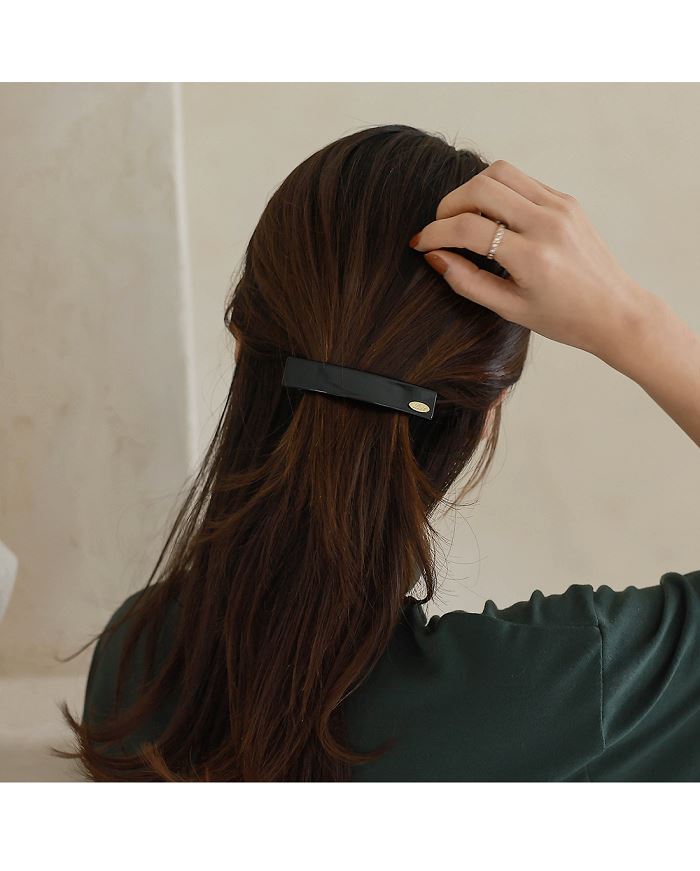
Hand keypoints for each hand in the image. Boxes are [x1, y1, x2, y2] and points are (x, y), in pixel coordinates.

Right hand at [409, 159, 656, 361]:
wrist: (616, 311)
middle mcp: (547, 224)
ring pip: (500, 173)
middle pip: (481, 188)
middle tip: (439, 227)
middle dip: (449, 204)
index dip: (435, 232)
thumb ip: (467, 281)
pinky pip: (522, 181)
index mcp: (532, 257)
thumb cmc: (564, 319)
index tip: (420, 243)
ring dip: (471, 190)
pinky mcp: (567, 201)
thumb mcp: (509, 309)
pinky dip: (497, 191)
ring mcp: (560, 207)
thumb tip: (434, 256)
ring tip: (462, 217)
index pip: (468, 228)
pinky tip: (491, 216)